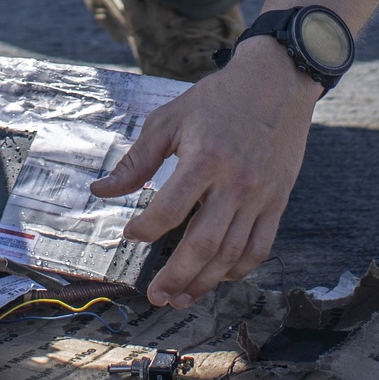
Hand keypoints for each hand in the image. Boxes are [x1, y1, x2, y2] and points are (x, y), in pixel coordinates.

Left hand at [91, 38, 319, 305]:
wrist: (275, 82)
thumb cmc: (217, 98)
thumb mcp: (170, 119)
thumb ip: (137, 159)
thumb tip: (101, 191)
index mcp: (205, 158)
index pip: (170, 209)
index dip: (146, 228)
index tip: (131, 233)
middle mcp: (235, 182)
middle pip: (203, 244)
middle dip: (176, 276)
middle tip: (154, 295)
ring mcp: (260, 196)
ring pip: (231, 254)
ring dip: (204, 282)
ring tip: (179, 297)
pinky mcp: (277, 201)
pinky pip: (259, 248)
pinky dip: (237, 269)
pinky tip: (216, 276)